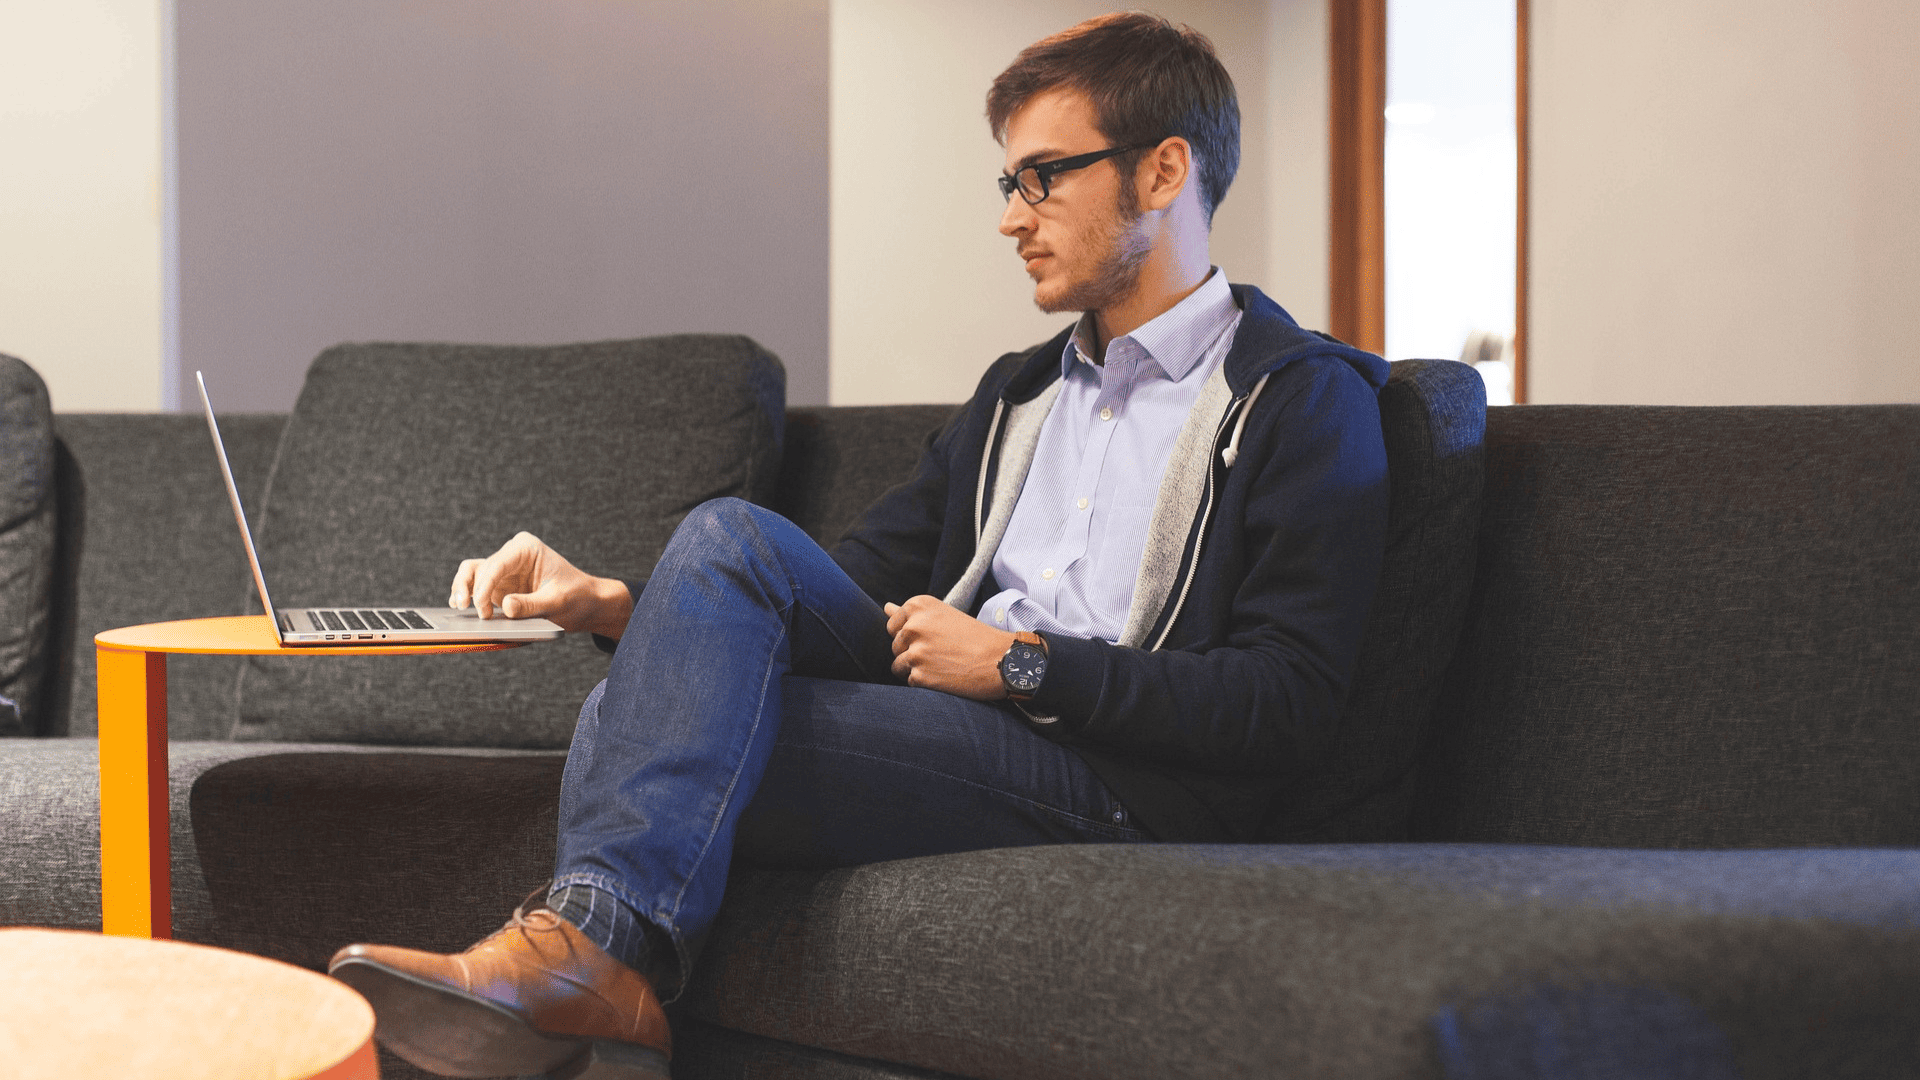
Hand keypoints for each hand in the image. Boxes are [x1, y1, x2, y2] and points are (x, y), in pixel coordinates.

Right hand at [450, 531, 633, 638]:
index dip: (484, 587)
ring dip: (462, 589)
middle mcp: (511, 555)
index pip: (496, 564)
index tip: (481, 609)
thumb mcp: (557, 602)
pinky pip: (476, 588)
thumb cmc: (577, 597)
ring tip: (458, 607)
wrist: (587, 603)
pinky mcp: (500, 587)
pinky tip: (461, 608)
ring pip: (471, 574)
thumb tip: (504, 607)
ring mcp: (504, 571)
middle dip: (473, 591)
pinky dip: (468, 596)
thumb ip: (531, 604)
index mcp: (526, 548)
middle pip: (479, 569)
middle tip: (474, 613)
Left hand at [883, 595, 1014, 699]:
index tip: (933, 638)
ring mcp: (915, 651)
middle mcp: (913, 626)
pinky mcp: (919, 675)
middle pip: (895, 646)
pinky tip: (945, 677)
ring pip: (898, 666)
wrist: (1002, 660)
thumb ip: (912, 614)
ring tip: (942, 666)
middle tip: (942, 653)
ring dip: (916, 670)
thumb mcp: (944, 616)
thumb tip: (886, 607)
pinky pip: (910, 682)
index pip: (893, 625)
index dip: (911, 636)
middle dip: (912, 653)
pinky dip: (925, 683)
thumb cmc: (975, 637)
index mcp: (918, 606)